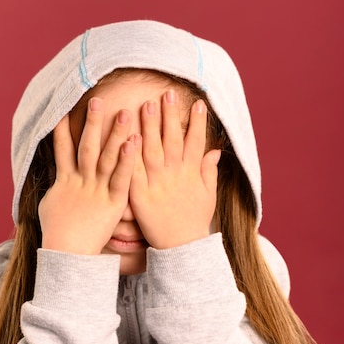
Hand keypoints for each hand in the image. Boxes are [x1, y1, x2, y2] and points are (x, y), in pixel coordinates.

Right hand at [38, 98, 135, 253]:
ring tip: (125, 112)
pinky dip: (128, 160)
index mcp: (65, 181)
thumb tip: (55, 185)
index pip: (63, 149)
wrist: (67, 255)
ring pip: (106, 157)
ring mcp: (97, 190)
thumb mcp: (50, 208)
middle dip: (92, 122)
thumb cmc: (57, 236)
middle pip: (87, 146)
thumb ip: (56, 191)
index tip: (64, 108)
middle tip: (98, 99)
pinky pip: (121, 177)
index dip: (63, 129)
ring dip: (115, 133)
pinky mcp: (113, 202)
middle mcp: (81, 181)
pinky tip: (135, 142)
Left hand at [129, 90, 220, 249]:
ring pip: (152, 150)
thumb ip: (209, 172)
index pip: (196, 142)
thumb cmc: (194, 222)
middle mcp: (175, 176)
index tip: (199, 103)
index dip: (198, 123)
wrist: (181, 249)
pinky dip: (131, 155)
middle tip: (167, 94)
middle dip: (170, 117)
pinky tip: (128, 137)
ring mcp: (157, 185)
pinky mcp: (140, 196)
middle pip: (172, 140)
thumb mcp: (208, 196)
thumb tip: (215, 151)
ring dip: (150, 127)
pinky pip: (134, 172)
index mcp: (191, 174)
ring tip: (147, 104)